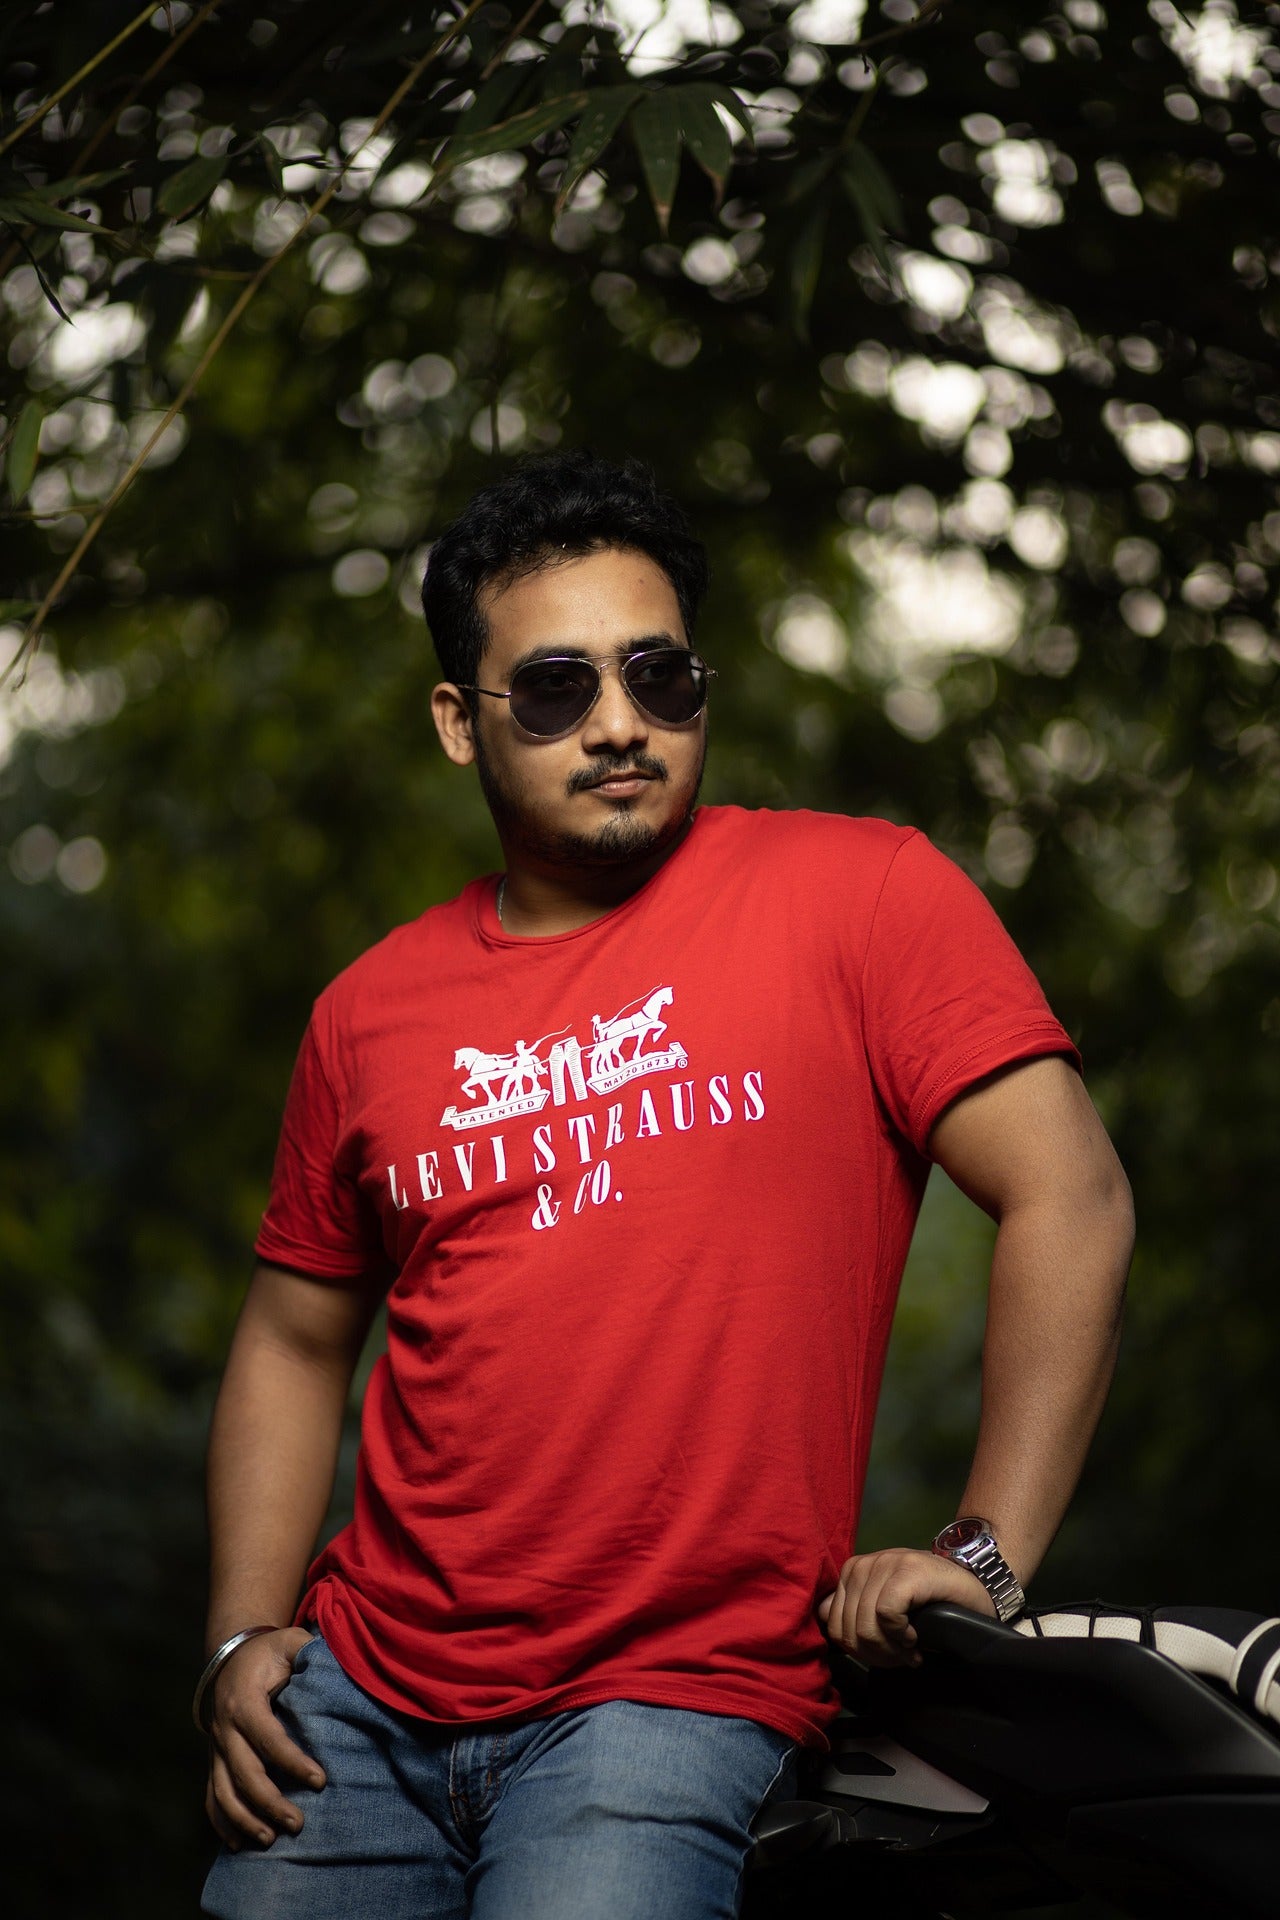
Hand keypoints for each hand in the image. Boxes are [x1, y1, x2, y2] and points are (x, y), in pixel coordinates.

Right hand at [205, 1626, 324, 1849]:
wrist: (229, 1657)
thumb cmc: (267, 1653)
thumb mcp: (288, 1643)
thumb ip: (310, 1651)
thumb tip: (345, 1659)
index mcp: (244, 1701)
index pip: (268, 1737)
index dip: (292, 1762)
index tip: (320, 1781)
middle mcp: (224, 1728)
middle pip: (244, 1773)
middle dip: (270, 1802)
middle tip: (299, 1823)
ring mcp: (216, 1748)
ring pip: (223, 1792)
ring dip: (245, 1820)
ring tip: (272, 1839)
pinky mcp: (214, 1761)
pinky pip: (212, 1796)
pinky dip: (222, 1822)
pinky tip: (239, 1845)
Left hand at [818, 1547, 995, 1667]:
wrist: (973, 1583)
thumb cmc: (929, 1600)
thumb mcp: (884, 1604)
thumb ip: (854, 1610)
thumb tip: (823, 1621)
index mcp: (853, 1572)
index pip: (832, 1624)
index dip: (858, 1651)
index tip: (885, 1655)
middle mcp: (864, 1564)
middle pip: (849, 1630)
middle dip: (876, 1655)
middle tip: (901, 1657)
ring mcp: (885, 1563)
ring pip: (866, 1627)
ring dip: (891, 1651)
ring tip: (910, 1650)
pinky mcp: (907, 1571)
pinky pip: (887, 1615)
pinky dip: (902, 1636)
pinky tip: (916, 1638)